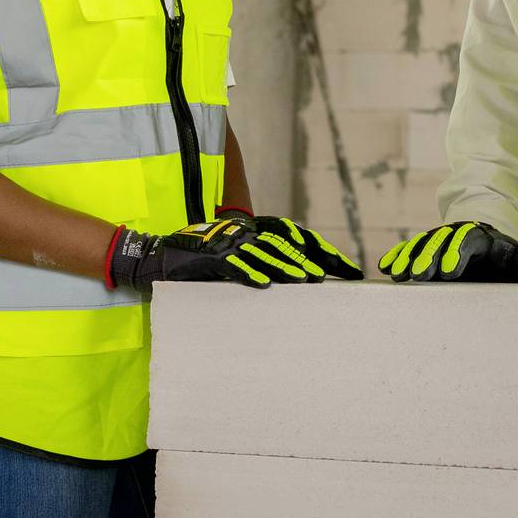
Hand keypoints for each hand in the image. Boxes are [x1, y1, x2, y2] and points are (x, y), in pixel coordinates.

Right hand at [222, 209, 364, 279]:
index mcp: (260, 232)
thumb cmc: (215, 258)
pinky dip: (249, 272)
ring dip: (281, 266)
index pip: (298, 238)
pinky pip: (233, 264)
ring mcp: (230, 244)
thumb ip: (273, 263)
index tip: (342, 267)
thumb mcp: (247, 258)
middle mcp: (249, 234)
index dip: (321, 250)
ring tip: (300, 279)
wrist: (174, 249)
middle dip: (302, 260)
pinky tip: (263, 284)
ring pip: (261, 253)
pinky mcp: (212, 256)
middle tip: (321, 276)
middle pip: (281, 245)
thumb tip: (307, 278)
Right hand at [377, 219, 517, 283]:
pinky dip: (398, 255)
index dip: (457, 254)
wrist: (492, 242)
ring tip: (398, 275)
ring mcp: (441, 238)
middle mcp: (458, 234)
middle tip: (418, 276)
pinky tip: (385, 267)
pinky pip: (411, 248)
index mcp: (483, 237)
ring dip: (409, 258)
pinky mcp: (428, 246)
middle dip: (429, 258)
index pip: (469, 240)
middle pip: (442, 241)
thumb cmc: (506, 261)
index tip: (448, 273)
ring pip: (423, 244)